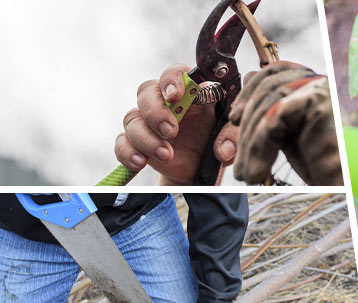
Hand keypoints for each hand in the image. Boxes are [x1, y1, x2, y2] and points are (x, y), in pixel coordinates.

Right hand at [114, 64, 239, 184]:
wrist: (201, 170)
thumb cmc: (217, 143)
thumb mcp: (232, 139)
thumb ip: (232, 138)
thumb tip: (224, 149)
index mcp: (191, 93)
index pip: (176, 73)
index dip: (172, 80)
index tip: (175, 95)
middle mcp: (166, 103)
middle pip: (146, 91)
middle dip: (156, 111)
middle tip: (171, 131)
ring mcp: (149, 122)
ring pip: (132, 118)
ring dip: (146, 138)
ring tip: (166, 155)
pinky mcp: (137, 143)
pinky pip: (122, 142)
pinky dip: (127, 152)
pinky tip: (140, 162)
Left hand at [229, 61, 342, 185]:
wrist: (341, 187)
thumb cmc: (317, 166)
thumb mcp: (285, 134)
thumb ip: (267, 114)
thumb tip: (241, 99)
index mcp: (310, 83)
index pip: (273, 72)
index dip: (248, 93)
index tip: (234, 119)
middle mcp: (318, 80)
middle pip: (267, 85)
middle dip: (246, 124)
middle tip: (238, 161)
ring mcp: (320, 88)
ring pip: (269, 103)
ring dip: (249, 143)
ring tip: (247, 173)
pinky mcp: (318, 102)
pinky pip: (274, 115)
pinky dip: (259, 146)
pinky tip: (258, 171)